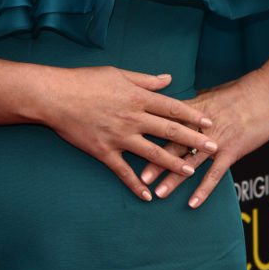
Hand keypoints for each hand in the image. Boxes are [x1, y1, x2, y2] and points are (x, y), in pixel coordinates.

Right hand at [42, 67, 218, 200]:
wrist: (55, 96)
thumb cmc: (85, 80)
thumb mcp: (118, 73)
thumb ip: (145, 80)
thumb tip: (168, 79)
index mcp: (136, 97)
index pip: (172, 107)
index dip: (193, 115)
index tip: (210, 122)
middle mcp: (132, 118)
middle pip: (169, 131)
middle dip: (194, 140)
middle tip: (213, 147)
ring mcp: (119, 137)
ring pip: (152, 153)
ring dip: (172, 164)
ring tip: (189, 171)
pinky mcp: (103, 152)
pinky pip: (123, 171)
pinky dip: (135, 185)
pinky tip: (147, 196)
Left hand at [139, 71, 268, 207]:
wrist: (266, 95)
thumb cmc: (239, 92)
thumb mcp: (211, 94)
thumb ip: (193, 104)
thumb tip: (177, 106)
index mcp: (193, 111)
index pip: (164, 124)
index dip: (148, 136)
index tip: (133, 144)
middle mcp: (200, 127)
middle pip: (172, 145)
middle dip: (154, 161)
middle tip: (139, 177)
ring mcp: (215, 141)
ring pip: (189, 162)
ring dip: (173, 179)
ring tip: (158, 193)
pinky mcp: (231, 151)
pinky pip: (214, 174)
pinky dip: (203, 190)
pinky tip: (192, 203)